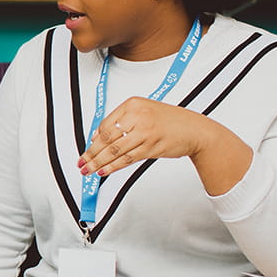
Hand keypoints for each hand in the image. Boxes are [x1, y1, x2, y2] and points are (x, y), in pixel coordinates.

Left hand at [78, 97, 253, 195]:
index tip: (87, 149)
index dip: (94, 139)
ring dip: (98, 162)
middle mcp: (137, 116)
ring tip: (88, 170)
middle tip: (81, 162)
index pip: (106, 124)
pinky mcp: (150, 147)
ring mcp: (144, 132)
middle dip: (91, 153)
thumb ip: (122, 121)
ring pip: (114, 150)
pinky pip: (126, 159)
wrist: (195, 130)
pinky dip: (112, 167)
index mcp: (133, 104)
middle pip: (107, 138)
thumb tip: (97, 136)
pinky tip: (103, 171)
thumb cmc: (170, 121)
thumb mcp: (145, 112)